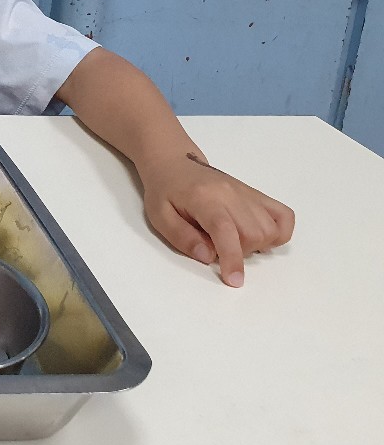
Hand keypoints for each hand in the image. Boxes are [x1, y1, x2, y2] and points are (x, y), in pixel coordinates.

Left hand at [139, 152, 293, 286]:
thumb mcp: (160, 216)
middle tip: (217, 246)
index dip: (232, 258)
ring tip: (233, 240)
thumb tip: (208, 257)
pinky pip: (284, 215)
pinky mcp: (257, 195)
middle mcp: (230, 193)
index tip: (234, 280)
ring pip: (270, 228)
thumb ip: (182, 238)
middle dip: (239, 253)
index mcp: (203, 198)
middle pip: (253, 233)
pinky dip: (279, 233)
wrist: (175, 163)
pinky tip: (258, 237)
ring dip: (257, 245)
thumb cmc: (165, 191)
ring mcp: (247, 193)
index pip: (225, 230)